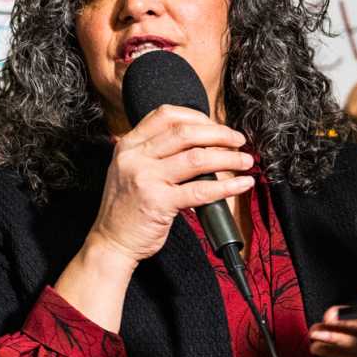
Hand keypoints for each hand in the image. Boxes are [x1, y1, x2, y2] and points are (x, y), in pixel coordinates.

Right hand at [83, 105, 253, 267]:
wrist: (111, 240)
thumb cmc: (126, 207)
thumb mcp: (129, 169)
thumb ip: (153, 152)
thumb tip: (199, 140)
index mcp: (128, 145)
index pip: (166, 115)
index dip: (197, 116)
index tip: (215, 125)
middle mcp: (135, 157)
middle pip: (186, 132)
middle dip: (219, 133)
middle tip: (237, 141)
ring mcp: (146, 179)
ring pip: (197, 158)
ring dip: (228, 158)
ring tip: (244, 161)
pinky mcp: (159, 203)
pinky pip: (201, 190)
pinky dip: (227, 187)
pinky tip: (241, 185)